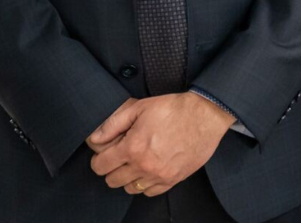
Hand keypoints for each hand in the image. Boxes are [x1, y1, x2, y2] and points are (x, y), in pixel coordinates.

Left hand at [89, 92, 235, 196]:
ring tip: (137, 162)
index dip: (99, 159)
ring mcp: (159, 175)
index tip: (105, 154)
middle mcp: (144, 165)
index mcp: (132, 147)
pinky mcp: (173, 179)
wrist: (206, 115)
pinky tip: (151, 169)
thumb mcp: (140, 107)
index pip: (100, 166)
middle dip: (113, 168)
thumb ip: (113, 124)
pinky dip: (146, 184)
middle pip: (112, 180)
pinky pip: (149, 192)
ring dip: (129, 177)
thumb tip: (94, 139)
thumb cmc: (174, 109)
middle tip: (122, 156)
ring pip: (130, 189)